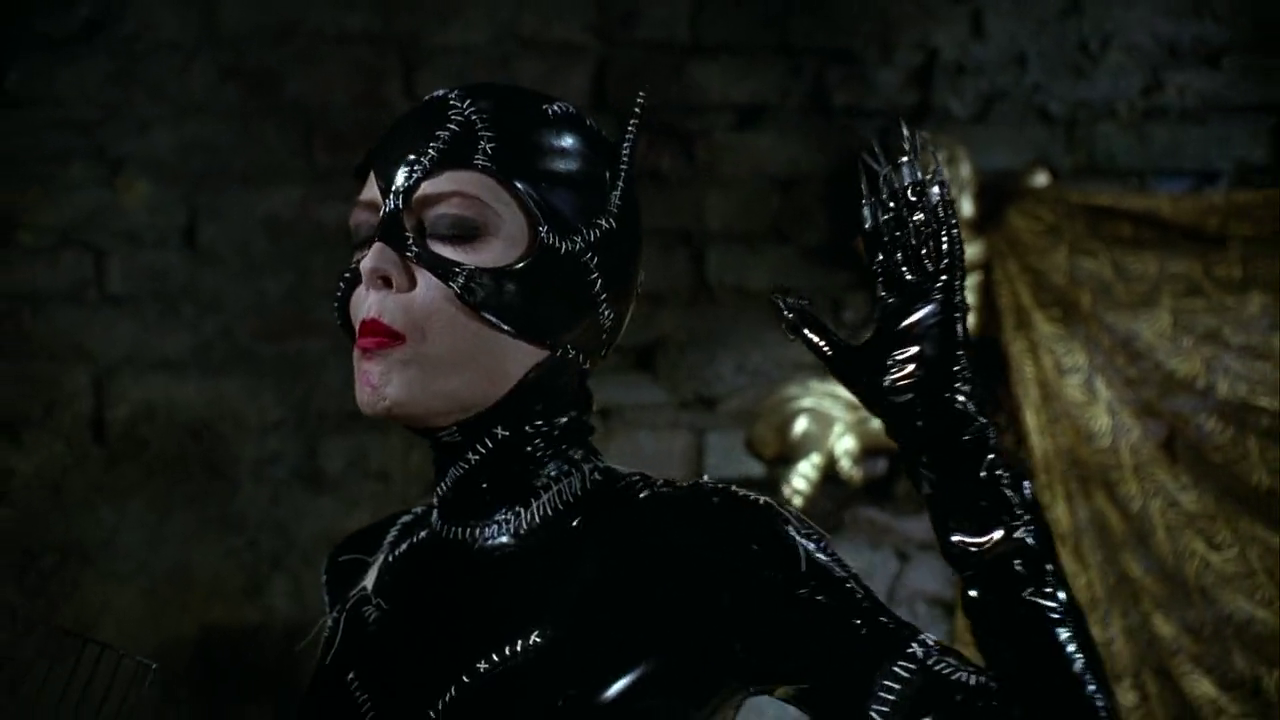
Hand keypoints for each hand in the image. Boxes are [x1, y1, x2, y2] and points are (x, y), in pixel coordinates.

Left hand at [772, 123, 972, 446]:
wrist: (923, 421)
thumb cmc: (890, 397)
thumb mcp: (839, 356)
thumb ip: (811, 326)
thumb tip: (778, 300)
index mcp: (894, 298)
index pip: (882, 241)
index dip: (875, 206)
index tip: (869, 172)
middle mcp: (916, 287)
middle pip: (906, 223)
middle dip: (899, 182)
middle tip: (895, 141)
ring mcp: (934, 291)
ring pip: (925, 228)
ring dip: (918, 190)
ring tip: (915, 152)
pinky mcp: (951, 300)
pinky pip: (947, 252)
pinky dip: (943, 222)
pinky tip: (939, 192)